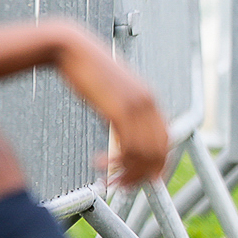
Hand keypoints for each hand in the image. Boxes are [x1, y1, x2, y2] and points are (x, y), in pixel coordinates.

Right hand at [49, 23, 168, 186]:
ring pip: (143, 152)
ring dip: (127, 172)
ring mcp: (137, 106)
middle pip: (157, 150)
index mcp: (150, 98)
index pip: (166, 139)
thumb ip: (122, 110)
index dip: (159, 163)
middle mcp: (149, 103)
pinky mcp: (120, 109)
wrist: (72, 50)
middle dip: (142, 174)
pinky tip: (97, 164)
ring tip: (108, 181)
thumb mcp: (112, 93)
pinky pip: (127, 146)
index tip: (148, 179)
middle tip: (122, 187)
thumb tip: (121, 134)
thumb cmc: (87, 71)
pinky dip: (115, 162)